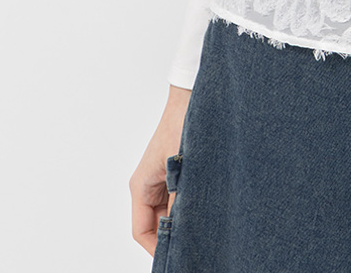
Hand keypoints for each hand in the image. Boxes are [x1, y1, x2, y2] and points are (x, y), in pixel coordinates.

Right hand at [129, 85, 190, 255]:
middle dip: (175, 234)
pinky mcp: (178, 171)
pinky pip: (182, 197)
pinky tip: (210, 205)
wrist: (196, 95)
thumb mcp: (182, 169)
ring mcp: (164, 178)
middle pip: (157, 223)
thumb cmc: (183, 123)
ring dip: (187, 217)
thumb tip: (185, 230)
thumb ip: (181, 201)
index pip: (141, 230)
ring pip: (171, 211)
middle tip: (198, 242)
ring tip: (206, 223)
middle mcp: (149, 184)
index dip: (157, 248)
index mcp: (141, 185)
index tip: (177, 256)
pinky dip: (193, 203)